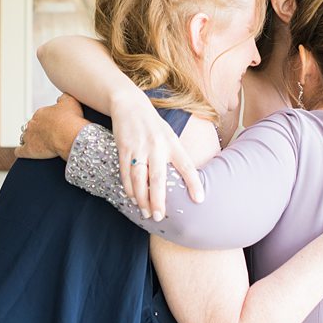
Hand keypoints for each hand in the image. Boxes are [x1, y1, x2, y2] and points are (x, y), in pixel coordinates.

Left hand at [15, 94, 89, 159]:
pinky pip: (19, 151)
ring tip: (37, 143)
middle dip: (38, 130)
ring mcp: (29, 137)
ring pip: (25, 137)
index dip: (48, 121)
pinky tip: (21, 152)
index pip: (40, 116)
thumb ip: (64, 97)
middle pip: (32, 126)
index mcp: (41, 113)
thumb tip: (60, 97)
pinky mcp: (29, 150)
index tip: (54, 125)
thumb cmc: (71, 119)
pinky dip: (20, 152)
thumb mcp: (70, 101)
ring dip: (29, 140)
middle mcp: (32, 123)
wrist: (71, 136)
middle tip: (49, 135)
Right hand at [108, 92, 203, 220]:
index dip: (194, 183)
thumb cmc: (153, 126)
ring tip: (145, 212)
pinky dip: (128, 187)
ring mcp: (139, 148)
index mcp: (173, 144)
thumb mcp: (169, 136)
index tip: (199, 200)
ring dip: (141, 198)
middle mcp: (157, 146)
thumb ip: (174, 156)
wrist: (130, 105)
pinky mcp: (124, 148)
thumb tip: (183, 182)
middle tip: (159, 217)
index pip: (186, 166)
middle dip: (158, 200)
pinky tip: (132, 197)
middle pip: (158, 178)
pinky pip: (126, 173)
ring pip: (139, 179)